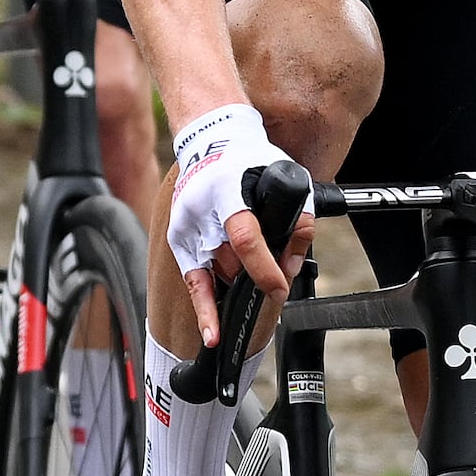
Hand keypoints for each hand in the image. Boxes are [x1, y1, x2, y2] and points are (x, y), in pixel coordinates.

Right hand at [162, 99, 285, 292]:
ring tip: (256, 281)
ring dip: (240, 281)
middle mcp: (200, 209)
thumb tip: (290, 267)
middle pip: (231, 260)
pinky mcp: (178, 239)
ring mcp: (185, 226)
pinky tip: (212, 334)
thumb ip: (298, 223)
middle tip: (276, 280)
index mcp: (226, 189)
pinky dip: (205, 309)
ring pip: (217, 272)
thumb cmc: (251, 160)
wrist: (210, 141)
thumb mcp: (287, 177)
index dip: (263, 268)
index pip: (244, 236)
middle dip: (257, 275)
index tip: (279, 288)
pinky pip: (194, 281)